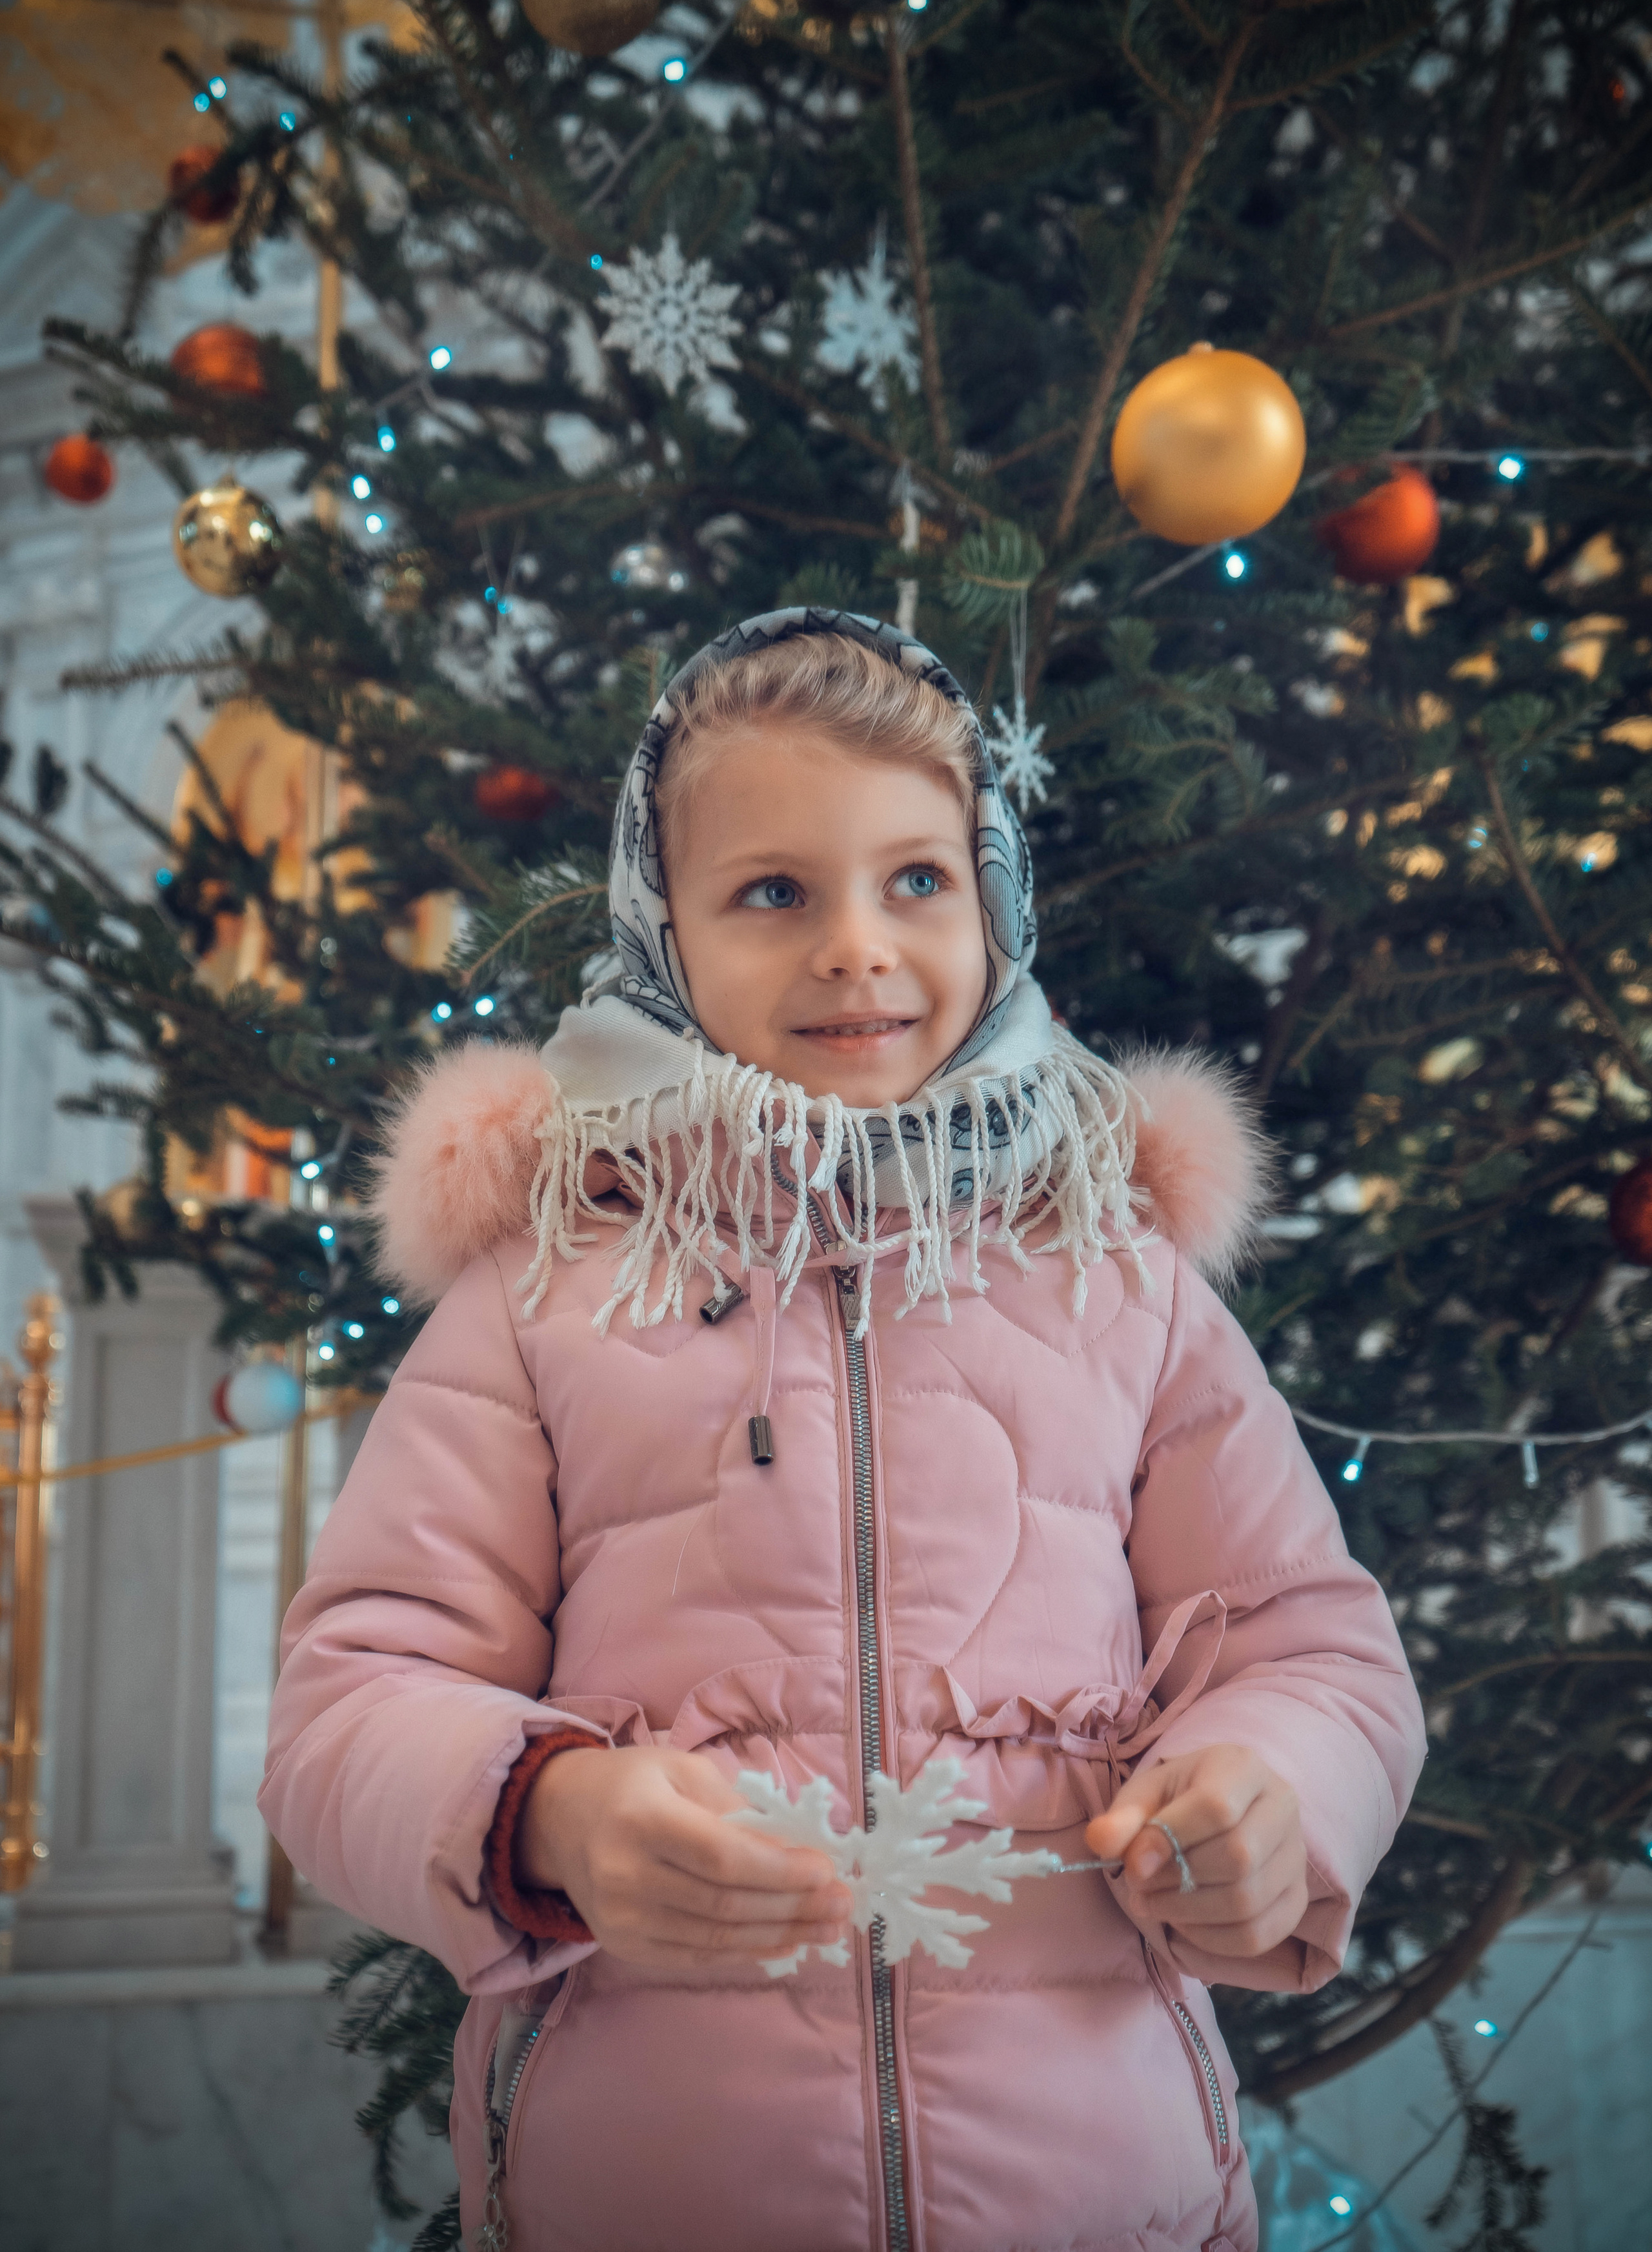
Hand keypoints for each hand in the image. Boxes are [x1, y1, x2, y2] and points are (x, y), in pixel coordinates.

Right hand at [517, 1744, 851, 1970]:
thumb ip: (736, 1806)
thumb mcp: (682, 1771)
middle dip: (794, 1907)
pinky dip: (746, 1952)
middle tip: (843, 1905)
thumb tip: (799, 1845)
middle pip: (726, 1905)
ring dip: (781, 1936)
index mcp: (642, 1819)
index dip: (780, 1870)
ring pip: (717, 1939)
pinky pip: (697, 1956)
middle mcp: (626, 1876)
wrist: (557, 1819)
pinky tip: (783, 1943)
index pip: (722, 1858)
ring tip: (827, 1929)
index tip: (829, 1870)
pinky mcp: (624, 1947)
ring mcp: (622, 1920)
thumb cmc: (631, 1784)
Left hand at [1083, 1744, 1307, 1959]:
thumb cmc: (1180, 1797)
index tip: (1132, 1863)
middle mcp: (1282, 1807)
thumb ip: (1123, 1816)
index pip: (1216, 1807)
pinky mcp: (1297, 1898)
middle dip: (1178, 1882)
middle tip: (1140, 1887)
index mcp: (1244, 1768)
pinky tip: (1184, 1923)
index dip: (1169, 1840)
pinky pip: (1258, 1935)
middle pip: (1238, 1858)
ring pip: (1248, 1901)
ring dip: (1189, 1913)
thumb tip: (1102, 1843)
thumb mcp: (1147, 1793)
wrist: (1225, 1808)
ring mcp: (1296, 1856)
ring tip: (1154, 1903)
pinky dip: (1212, 1939)